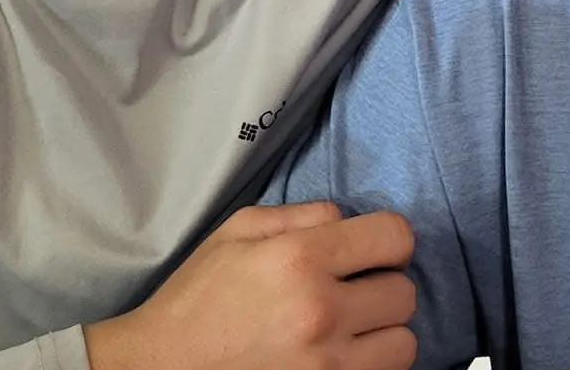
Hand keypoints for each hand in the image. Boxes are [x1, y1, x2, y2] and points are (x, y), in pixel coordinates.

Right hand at [84, 201, 416, 369]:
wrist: (164, 365)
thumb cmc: (199, 295)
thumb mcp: (239, 230)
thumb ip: (302, 214)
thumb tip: (348, 219)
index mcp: (300, 259)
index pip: (396, 237)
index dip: (389, 239)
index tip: (372, 250)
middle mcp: (321, 313)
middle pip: (405, 293)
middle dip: (383, 286)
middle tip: (354, 291)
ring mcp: (327, 364)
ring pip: (404, 343)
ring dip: (382, 333)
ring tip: (351, 328)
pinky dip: (370, 364)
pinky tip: (342, 353)